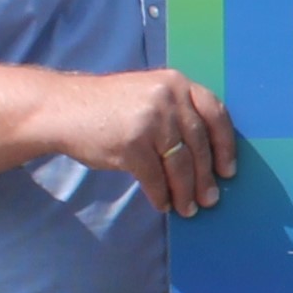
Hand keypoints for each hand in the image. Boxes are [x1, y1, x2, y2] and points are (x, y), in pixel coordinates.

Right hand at [50, 69, 235, 216]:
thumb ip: (178, 112)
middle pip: (199, 145)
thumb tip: (209, 157)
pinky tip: (163, 204)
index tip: (228, 170)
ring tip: (189, 209)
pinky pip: (155, 178)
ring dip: (186, 192)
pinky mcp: (132, 145)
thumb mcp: (150, 94)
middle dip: (206, 178)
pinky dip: (161, 195)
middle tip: (211, 199)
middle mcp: (167, 99)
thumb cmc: (110, 107)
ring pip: (180, 166)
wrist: (64, 109)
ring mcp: (150, 121)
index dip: (226, 145)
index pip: (216, 114)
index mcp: (176, 83)